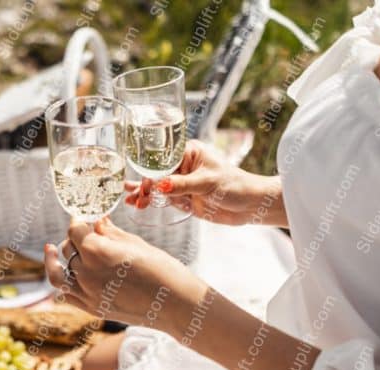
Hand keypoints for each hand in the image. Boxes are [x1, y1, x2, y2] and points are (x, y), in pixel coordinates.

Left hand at [43, 217, 202, 328]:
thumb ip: (110, 233)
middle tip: (85, 232)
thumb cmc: (162, 269)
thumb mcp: (135, 244)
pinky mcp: (93, 308)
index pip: (75, 229)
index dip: (79, 219)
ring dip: (54, 260)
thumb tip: (97, 221)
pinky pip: (67, 295)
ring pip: (58, 273)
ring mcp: (87, 293)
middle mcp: (86, 272)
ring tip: (50, 250)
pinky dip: (63, 283)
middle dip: (75, 237)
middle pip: (67, 248)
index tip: (83, 216)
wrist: (176, 305)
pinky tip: (65, 274)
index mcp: (96, 251)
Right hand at [125, 139, 286, 225]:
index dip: (149, 170)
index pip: (163, 160)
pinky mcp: (184, 197)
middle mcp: (183, 166)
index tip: (140, 181)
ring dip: (145, 193)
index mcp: (189, 152)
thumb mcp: (206, 183)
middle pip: (157, 173)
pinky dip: (152, 201)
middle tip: (132, 193)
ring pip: (158, 187)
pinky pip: (164, 198)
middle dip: (144, 183)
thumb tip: (159, 186)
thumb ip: (181, 185)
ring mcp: (183, 182)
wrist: (249, 206)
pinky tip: (138, 203)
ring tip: (130, 200)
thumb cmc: (234, 186)